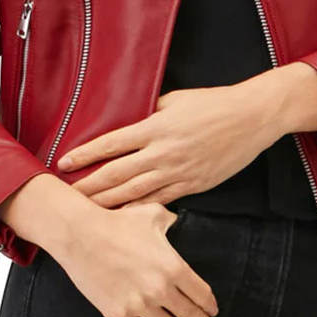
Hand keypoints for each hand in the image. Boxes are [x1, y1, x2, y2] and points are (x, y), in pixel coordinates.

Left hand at [56, 79, 285, 207]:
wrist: (252, 117)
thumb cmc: (214, 102)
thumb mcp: (176, 99)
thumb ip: (150, 111)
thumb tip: (128, 118)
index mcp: (156, 127)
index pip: (111, 144)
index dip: (85, 155)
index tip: (64, 163)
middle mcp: (163, 153)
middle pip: (116, 174)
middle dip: (89, 187)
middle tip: (65, 197)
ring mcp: (178, 172)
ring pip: (134, 193)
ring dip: (108, 203)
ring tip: (86, 212)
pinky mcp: (193, 185)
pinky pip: (159, 201)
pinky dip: (138, 209)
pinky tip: (122, 217)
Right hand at [59, 201, 219, 316]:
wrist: (81, 236)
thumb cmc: (118, 222)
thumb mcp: (152, 216)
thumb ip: (171, 221)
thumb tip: (178, 222)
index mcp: (173, 267)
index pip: (201, 293)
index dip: (210, 306)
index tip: (214, 313)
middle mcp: (160, 290)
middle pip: (189, 315)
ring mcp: (139, 305)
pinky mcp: (119, 314)